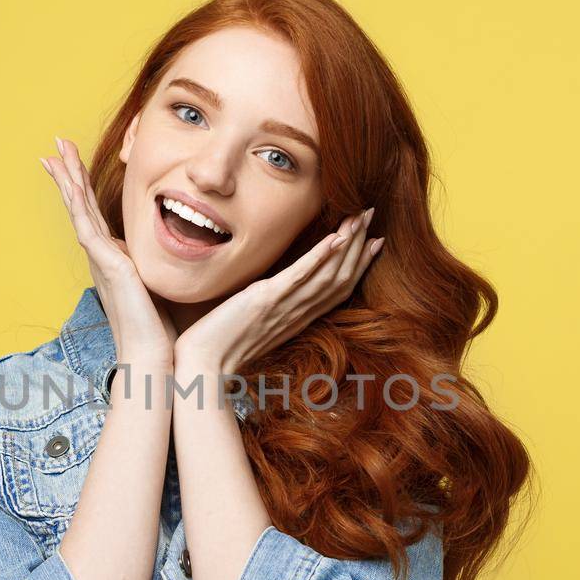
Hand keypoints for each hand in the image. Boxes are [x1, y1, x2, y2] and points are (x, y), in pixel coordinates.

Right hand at [41, 137, 176, 365]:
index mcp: (114, 259)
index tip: (74, 164)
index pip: (95, 215)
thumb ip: (155, 266)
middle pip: (81, 206)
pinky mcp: (106, 265)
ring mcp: (100, 260)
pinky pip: (86, 226)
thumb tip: (169, 254)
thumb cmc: (159, 329)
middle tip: (56, 147)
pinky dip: (76, 203)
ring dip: (68, 180)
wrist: (151, 355)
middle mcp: (102, 257)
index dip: (84, 188)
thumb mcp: (158, 284)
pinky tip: (68, 182)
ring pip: (79, 210)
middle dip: (69, 174)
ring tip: (54, 153)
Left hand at [174, 207, 383, 374]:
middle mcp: (298, 314)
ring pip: (328, 274)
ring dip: (348, 243)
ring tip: (360, 216)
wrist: (203, 364)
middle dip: (360, 244)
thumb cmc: (222, 344)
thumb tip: (274, 288)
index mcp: (298, 318)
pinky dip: (320, 256)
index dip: (360, 264)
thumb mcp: (255, 321)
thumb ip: (271, 306)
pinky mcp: (266, 300)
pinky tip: (336, 237)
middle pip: (341, 278)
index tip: (375, 241)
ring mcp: (284, 307)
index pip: (339, 289)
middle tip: (371, 215)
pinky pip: (300, 276)